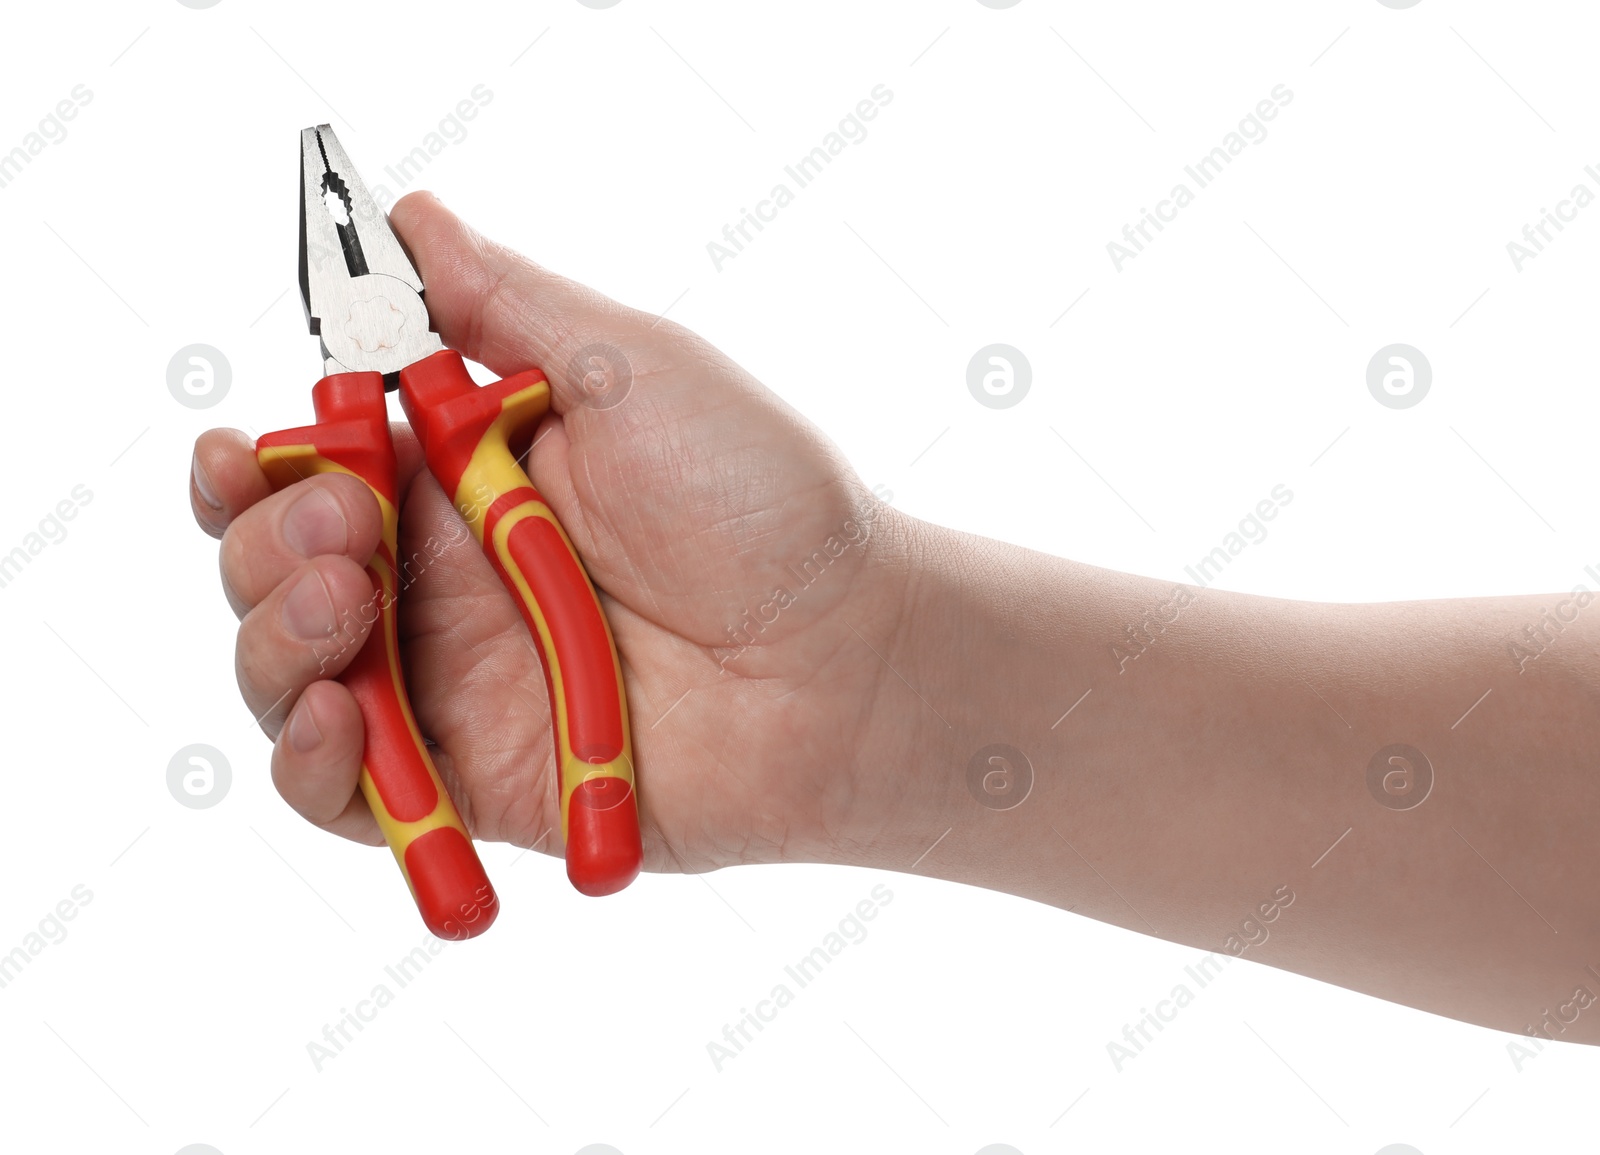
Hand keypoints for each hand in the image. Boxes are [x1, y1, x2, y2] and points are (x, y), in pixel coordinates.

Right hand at [189, 191, 918, 874]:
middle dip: (264, 544)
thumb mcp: (628, 369)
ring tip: (346, 598)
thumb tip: (404, 215)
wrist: (847, 653)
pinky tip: (336, 715)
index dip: (252, 468)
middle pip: (273, 572)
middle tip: (344, 526)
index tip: (246, 449)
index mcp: (462, 478)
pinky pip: (349, 795)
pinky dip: (311, 764)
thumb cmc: (762, 501)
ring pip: (286, 677)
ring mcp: (454, 686)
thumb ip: (504, 302)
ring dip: (274, 637)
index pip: (310, 473)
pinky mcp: (477, 783)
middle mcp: (442, 582)